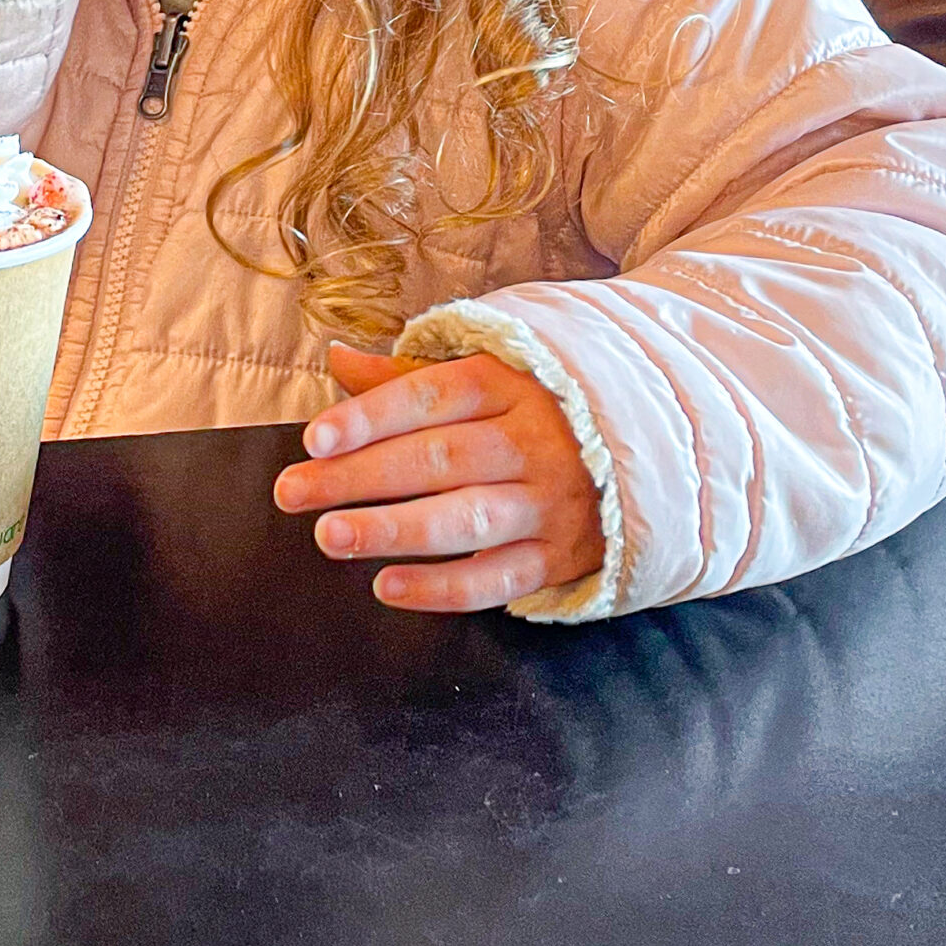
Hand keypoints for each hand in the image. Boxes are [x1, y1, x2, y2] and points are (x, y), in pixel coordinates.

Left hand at [274, 343, 602, 613]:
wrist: (653, 449)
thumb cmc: (540, 407)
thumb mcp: (484, 377)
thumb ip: (405, 377)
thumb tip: (336, 356)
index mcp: (506, 385)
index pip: (428, 397)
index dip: (369, 417)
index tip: (312, 439)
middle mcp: (530, 441)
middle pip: (436, 459)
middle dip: (358, 477)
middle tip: (292, 492)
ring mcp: (549, 502)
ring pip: (465, 520)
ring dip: (393, 530)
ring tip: (329, 536)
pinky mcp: (561, 557)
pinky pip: (498, 579)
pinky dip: (443, 589)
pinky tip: (387, 588)